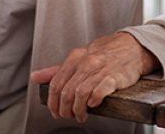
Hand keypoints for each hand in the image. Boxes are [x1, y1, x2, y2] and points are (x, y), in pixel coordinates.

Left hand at [31, 32, 158, 122]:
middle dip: (64, 108)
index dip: (53, 101)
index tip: (55, 111)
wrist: (130, 47)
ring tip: (80, 115)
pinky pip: (100, 91)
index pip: (56, 82)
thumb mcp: (77, 58)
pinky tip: (93, 106)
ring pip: (80, 93)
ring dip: (78, 109)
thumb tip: (35, 77)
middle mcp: (85, 63)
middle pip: (67, 90)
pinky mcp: (115, 77)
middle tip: (67, 116)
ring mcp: (100, 69)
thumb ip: (56, 70)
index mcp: (74, 58)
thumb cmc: (103, 55)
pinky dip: (93, 101)